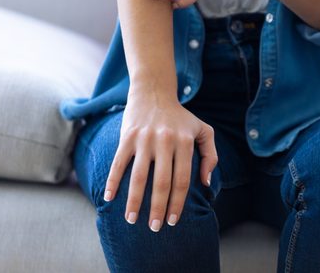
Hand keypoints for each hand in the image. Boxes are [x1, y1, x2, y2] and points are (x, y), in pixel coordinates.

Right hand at [103, 89, 217, 231]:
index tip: (173, 221)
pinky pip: (119, 163)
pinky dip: (113, 181)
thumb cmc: (180, 117)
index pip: (182, 180)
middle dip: (158, 208)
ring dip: (134, 201)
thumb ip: (210, 155)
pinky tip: (109, 198)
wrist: (154, 92)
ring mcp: (145, 139)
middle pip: (162, 182)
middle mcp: (165, 141)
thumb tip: (205, 182)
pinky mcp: (127, 136)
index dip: (178, 203)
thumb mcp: (203, 130)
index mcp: (184, 142)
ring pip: (139, 176)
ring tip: (131, 220)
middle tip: (154, 228)